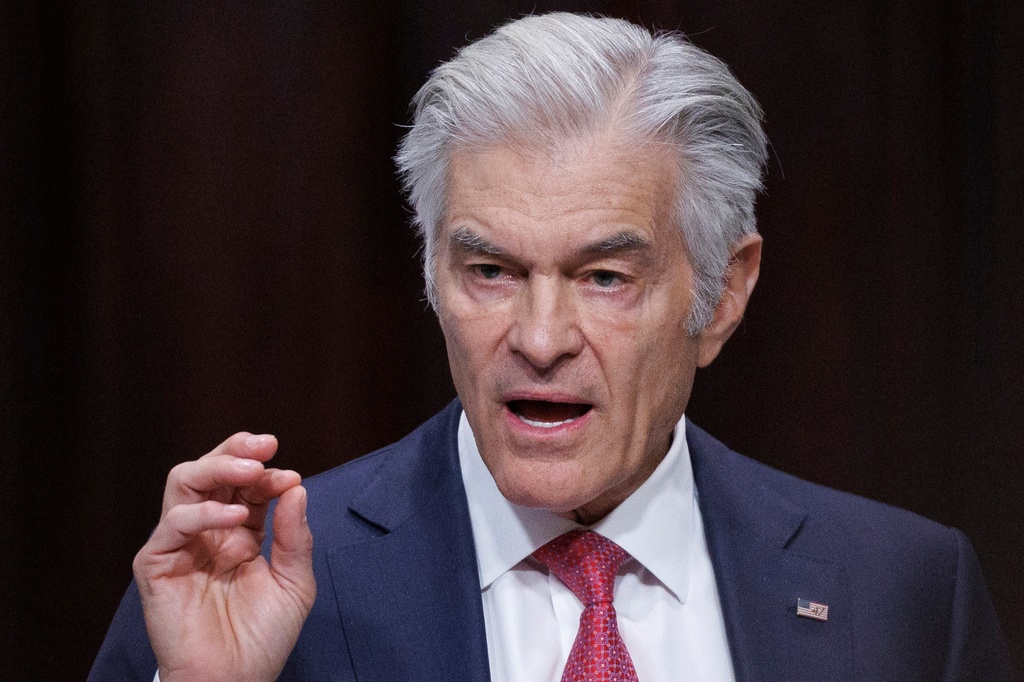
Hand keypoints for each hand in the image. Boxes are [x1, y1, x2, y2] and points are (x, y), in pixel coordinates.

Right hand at [133, 433, 315, 681]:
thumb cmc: (262, 639)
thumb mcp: (294, 582)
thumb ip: (294, 536)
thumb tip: (295, 486)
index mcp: (240, 532)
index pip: (246, 484)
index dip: (267, 472)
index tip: (291, 476)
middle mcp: (208, 532)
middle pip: (210, 471)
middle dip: (237, 450)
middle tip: (267, 446)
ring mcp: (181, 545)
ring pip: (183, 482)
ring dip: (217, 466)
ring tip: (251, 471)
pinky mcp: (157, 565)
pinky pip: (171, 524)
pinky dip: (203, 511)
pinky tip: (235, 517)